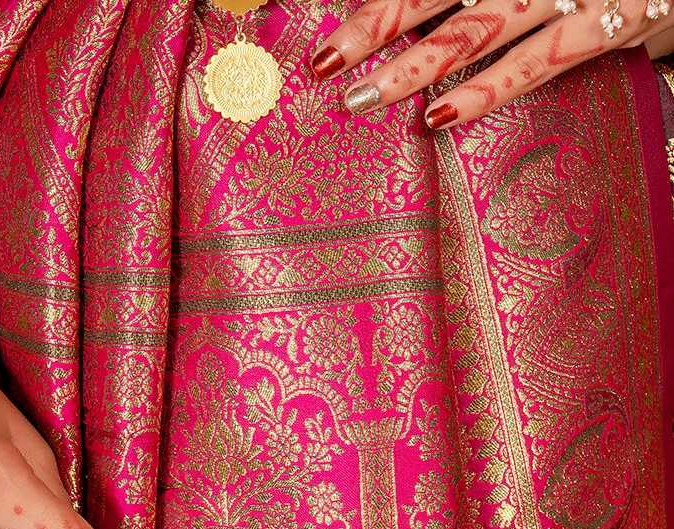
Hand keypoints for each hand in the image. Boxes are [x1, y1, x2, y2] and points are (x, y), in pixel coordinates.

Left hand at [311, 0, 673, 129]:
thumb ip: (473, 0)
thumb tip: (422, 28)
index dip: (377, 7)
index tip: (327, 42)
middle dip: (375, 30)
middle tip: (326, 68)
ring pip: (473, 30)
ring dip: (412, 66)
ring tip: (362, 98)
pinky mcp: (601, 26)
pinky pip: (533, 65)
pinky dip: (484, 92)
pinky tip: (438, 118)